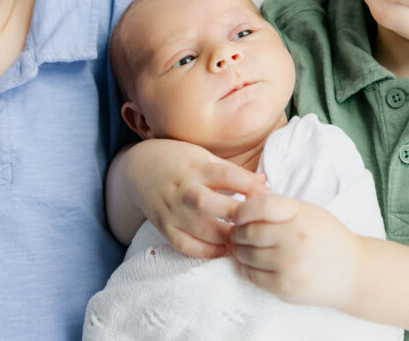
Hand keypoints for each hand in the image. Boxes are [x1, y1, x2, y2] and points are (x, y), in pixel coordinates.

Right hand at [125, 139, 267, 257]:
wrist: (141, 169)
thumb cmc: (180, 161)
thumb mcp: (204, 157)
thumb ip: (233, 172)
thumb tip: (263, 184)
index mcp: (197, 168)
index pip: (228, 176)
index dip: (250, 187)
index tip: (267, 196)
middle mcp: (184, 189)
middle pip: (213, 205)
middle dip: (239, 216)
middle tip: (258, 222)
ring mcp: (173, 210)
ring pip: (202, 230)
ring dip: (227, 238)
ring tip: (245, 239)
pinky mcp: (164, 227)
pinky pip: (186, 245)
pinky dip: (206, 251)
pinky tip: (223, 250)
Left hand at [228, 193, 361, 309]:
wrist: (354, 274)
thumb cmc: (328, 238)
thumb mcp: (308, 212)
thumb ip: (278, 206)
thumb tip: (243, 200)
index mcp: (300, 215)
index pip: (260, 206)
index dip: (242, 210)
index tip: (238, 215)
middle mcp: (295, 239)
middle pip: (248, 232)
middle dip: (237, 232)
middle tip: (237, 233)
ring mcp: (289, 265)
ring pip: (246, 255)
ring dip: (239, 251)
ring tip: (243, 247)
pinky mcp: (284, 288)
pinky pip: (252, 276)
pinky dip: (246, 269)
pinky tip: (251, 264)